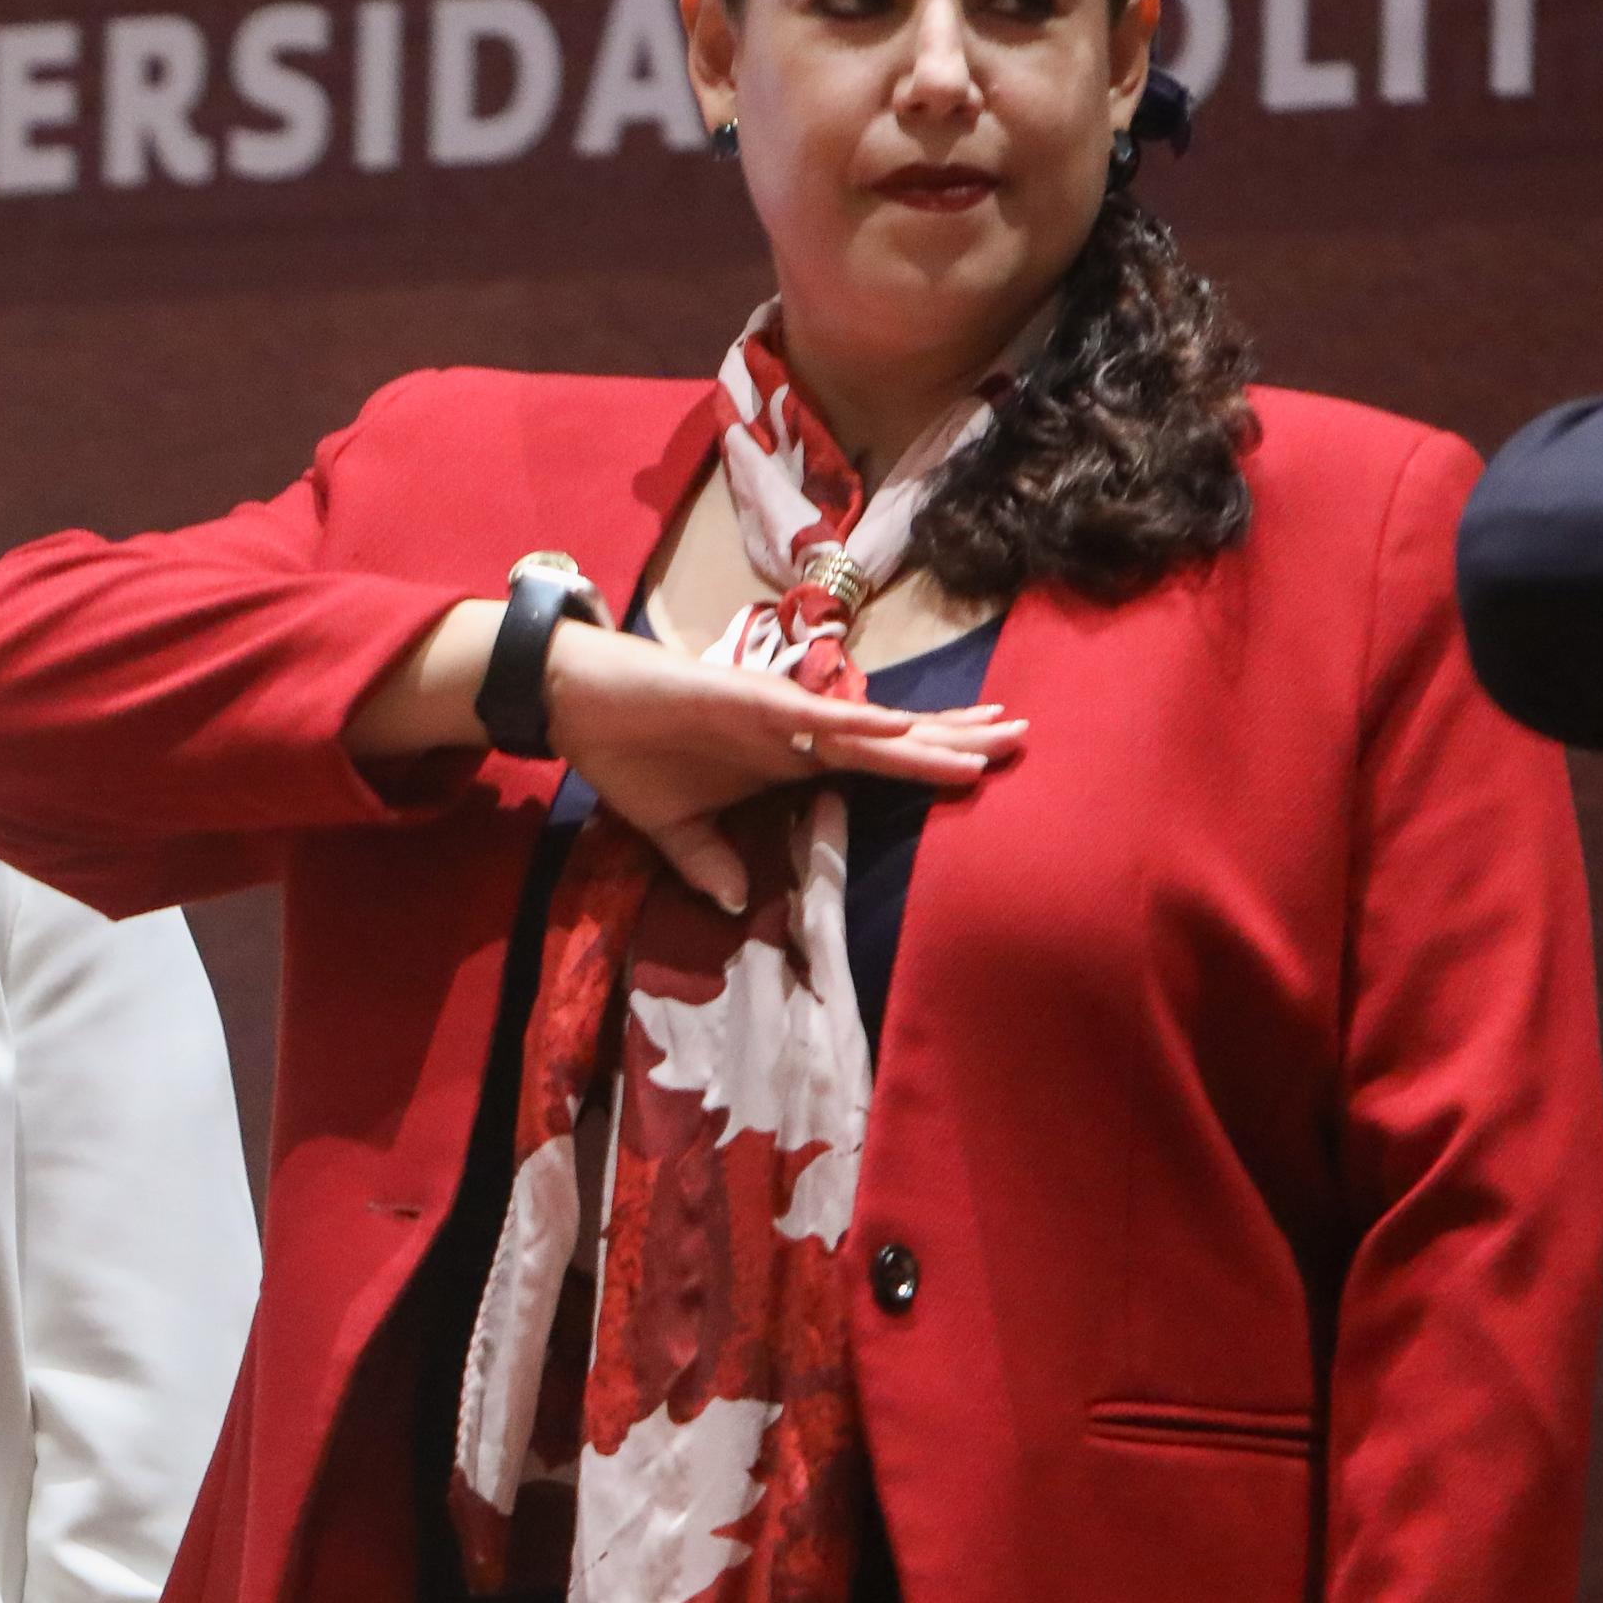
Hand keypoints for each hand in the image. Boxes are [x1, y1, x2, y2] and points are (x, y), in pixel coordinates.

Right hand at [541, 621, 1023, 912]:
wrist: (576, 702)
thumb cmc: (626, 751)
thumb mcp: (671, 827)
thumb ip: (708, 862)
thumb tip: (740, 903)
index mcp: (785, 759)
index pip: (876, 764)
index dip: (929, 762)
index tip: (986, 767)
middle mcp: (795, 732)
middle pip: (892, 740)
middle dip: (956, 739)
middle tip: (1025, 738)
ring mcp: (774, 713)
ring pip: (866, 726)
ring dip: (926, 734)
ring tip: (989, 736)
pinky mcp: (742, 699)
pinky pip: (805, 714)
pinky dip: (849, 720)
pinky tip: (895, 727)